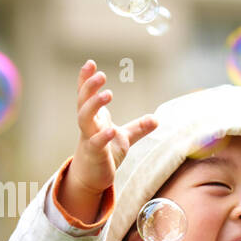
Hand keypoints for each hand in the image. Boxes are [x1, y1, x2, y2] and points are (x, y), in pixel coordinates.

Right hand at [63, 60, 157, 203]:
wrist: (93, 177)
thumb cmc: (105, 153)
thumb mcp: (124, 138)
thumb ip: (139, 128)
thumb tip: (157, 119)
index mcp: (94, 117)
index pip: (86, 94)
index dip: (86, 79)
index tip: (91, 63)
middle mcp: (88, 125)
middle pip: (83, 101)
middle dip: (89, 87)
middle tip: (101, 75)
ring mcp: (88, 138)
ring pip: (84, 118)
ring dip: (94, 105)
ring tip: (108, 93)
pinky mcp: (93, 154)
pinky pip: (95, 143)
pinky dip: (103, 136)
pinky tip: (112, 130)